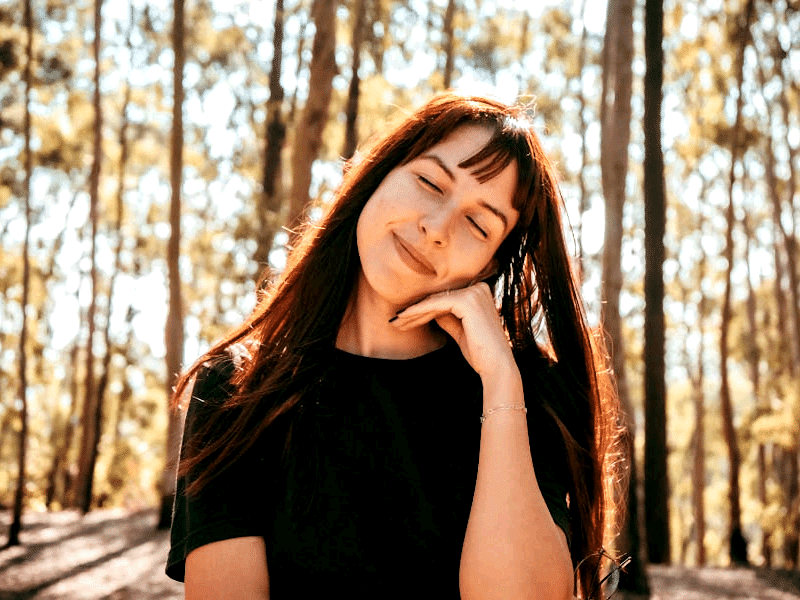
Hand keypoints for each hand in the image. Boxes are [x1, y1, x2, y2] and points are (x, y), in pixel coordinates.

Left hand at [390, 282, 517, 382]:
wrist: (496, 367)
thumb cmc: (480, 353)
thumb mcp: (460, 331)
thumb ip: (448, 318)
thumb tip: (431, 311)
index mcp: (479, 292)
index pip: (445, 298)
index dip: (424, 309)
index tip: (405, 318)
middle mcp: (479, 288)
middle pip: (439, 298)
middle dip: (416, 310)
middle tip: (396, 320)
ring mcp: (474, 293)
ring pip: (435, 301)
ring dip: (413, 312)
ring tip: (397, 322)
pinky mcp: (467, 301)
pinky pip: (436, 304)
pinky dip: (418, 312)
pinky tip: (404, 319)